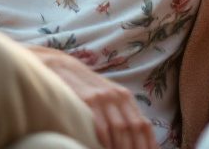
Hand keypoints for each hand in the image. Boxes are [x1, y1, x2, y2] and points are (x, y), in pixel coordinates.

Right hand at [34, 48, 156, 148]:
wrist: (60, 68)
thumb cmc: (84, 89)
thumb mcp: (106, 98)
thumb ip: (120, 115)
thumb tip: (134, 140)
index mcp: (125, 97)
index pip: (144, 126)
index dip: (148, 145)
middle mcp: (118, 96)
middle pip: (134, 129)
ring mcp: (103, 98)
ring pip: (120, 129)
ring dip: (122, 148)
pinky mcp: (88, 100)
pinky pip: (101, 126)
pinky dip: (106, 142)